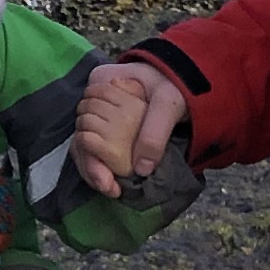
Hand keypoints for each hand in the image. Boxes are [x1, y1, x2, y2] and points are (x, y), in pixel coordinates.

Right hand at [74, 59, 187, 198]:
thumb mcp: (168, 104)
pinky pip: (98, 147)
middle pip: (81, 139)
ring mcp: (100, 111)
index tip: (106, 181)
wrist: (188, 79)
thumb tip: (140, 170)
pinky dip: (103, 165)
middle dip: (92, 169)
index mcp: (101, 82)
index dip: (90, 157)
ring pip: (87, 146)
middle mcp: (94, 97)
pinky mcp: (110, 123)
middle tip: (111, 190)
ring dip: (96, 170)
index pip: (83, 123)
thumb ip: (154, 133)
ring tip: (112, 190)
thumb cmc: (176, 84)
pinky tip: (113, 181)